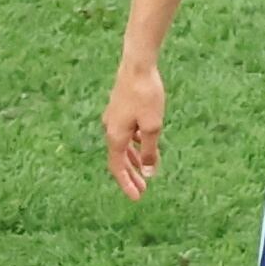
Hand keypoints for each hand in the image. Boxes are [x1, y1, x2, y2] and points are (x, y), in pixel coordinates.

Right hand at [105, 62, 164, 199]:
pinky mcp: (120, 111)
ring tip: (146, 175)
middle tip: (143, 191)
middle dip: (131, 176)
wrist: (137, 67)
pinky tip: (145, 148)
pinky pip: (126, 136)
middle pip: (120, 159)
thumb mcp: (153, 127)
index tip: (137, 198)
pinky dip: (135, 146)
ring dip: (134, 162)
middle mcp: (110, 129)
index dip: (126, 183)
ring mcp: (114, 120)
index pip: (117, 167)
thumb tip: (149, 172)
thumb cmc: (146, 96)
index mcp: (116, 136)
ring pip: (123, 147)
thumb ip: (150, 150)